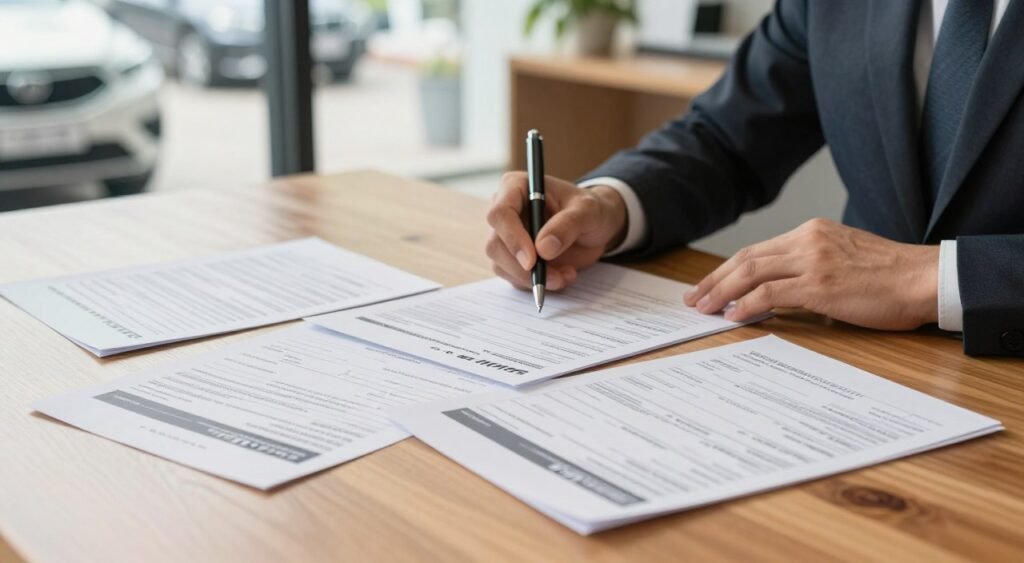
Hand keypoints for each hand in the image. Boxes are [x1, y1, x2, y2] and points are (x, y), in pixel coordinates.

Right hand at [485, 172, 626, 290]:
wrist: (595, 228)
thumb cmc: (589, 210)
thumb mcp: (588, 211)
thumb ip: (568, 225)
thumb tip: (543, 248)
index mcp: (516, 187)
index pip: (500, 213)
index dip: (512, 238)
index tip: (532, 260)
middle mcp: (505, 211)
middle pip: (495, 244)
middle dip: (523, 268)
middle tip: (555, 278)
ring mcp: (506, 237)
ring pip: (502, 265)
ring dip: (533, 279)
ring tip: (566, 275)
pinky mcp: (512, 259)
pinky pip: (514, 278)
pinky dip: (537, 283)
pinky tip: (561, 277)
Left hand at [683, 219, 939, 329]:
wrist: (925, 278)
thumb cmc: (891, 276)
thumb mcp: (844, 259)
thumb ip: (811, 269)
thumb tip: (779, 295)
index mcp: (812, 232)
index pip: (757, 250)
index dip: (728, 269)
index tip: (709, 285)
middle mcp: (807, 240)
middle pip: (746, 258)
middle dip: (714, 280)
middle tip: (693, 298)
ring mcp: (812, 261)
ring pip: (751, 273)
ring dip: (721, 293)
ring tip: (704, 309)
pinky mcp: (819, 284)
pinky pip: (770, 293)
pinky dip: (746, 304)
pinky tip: (733, 315)